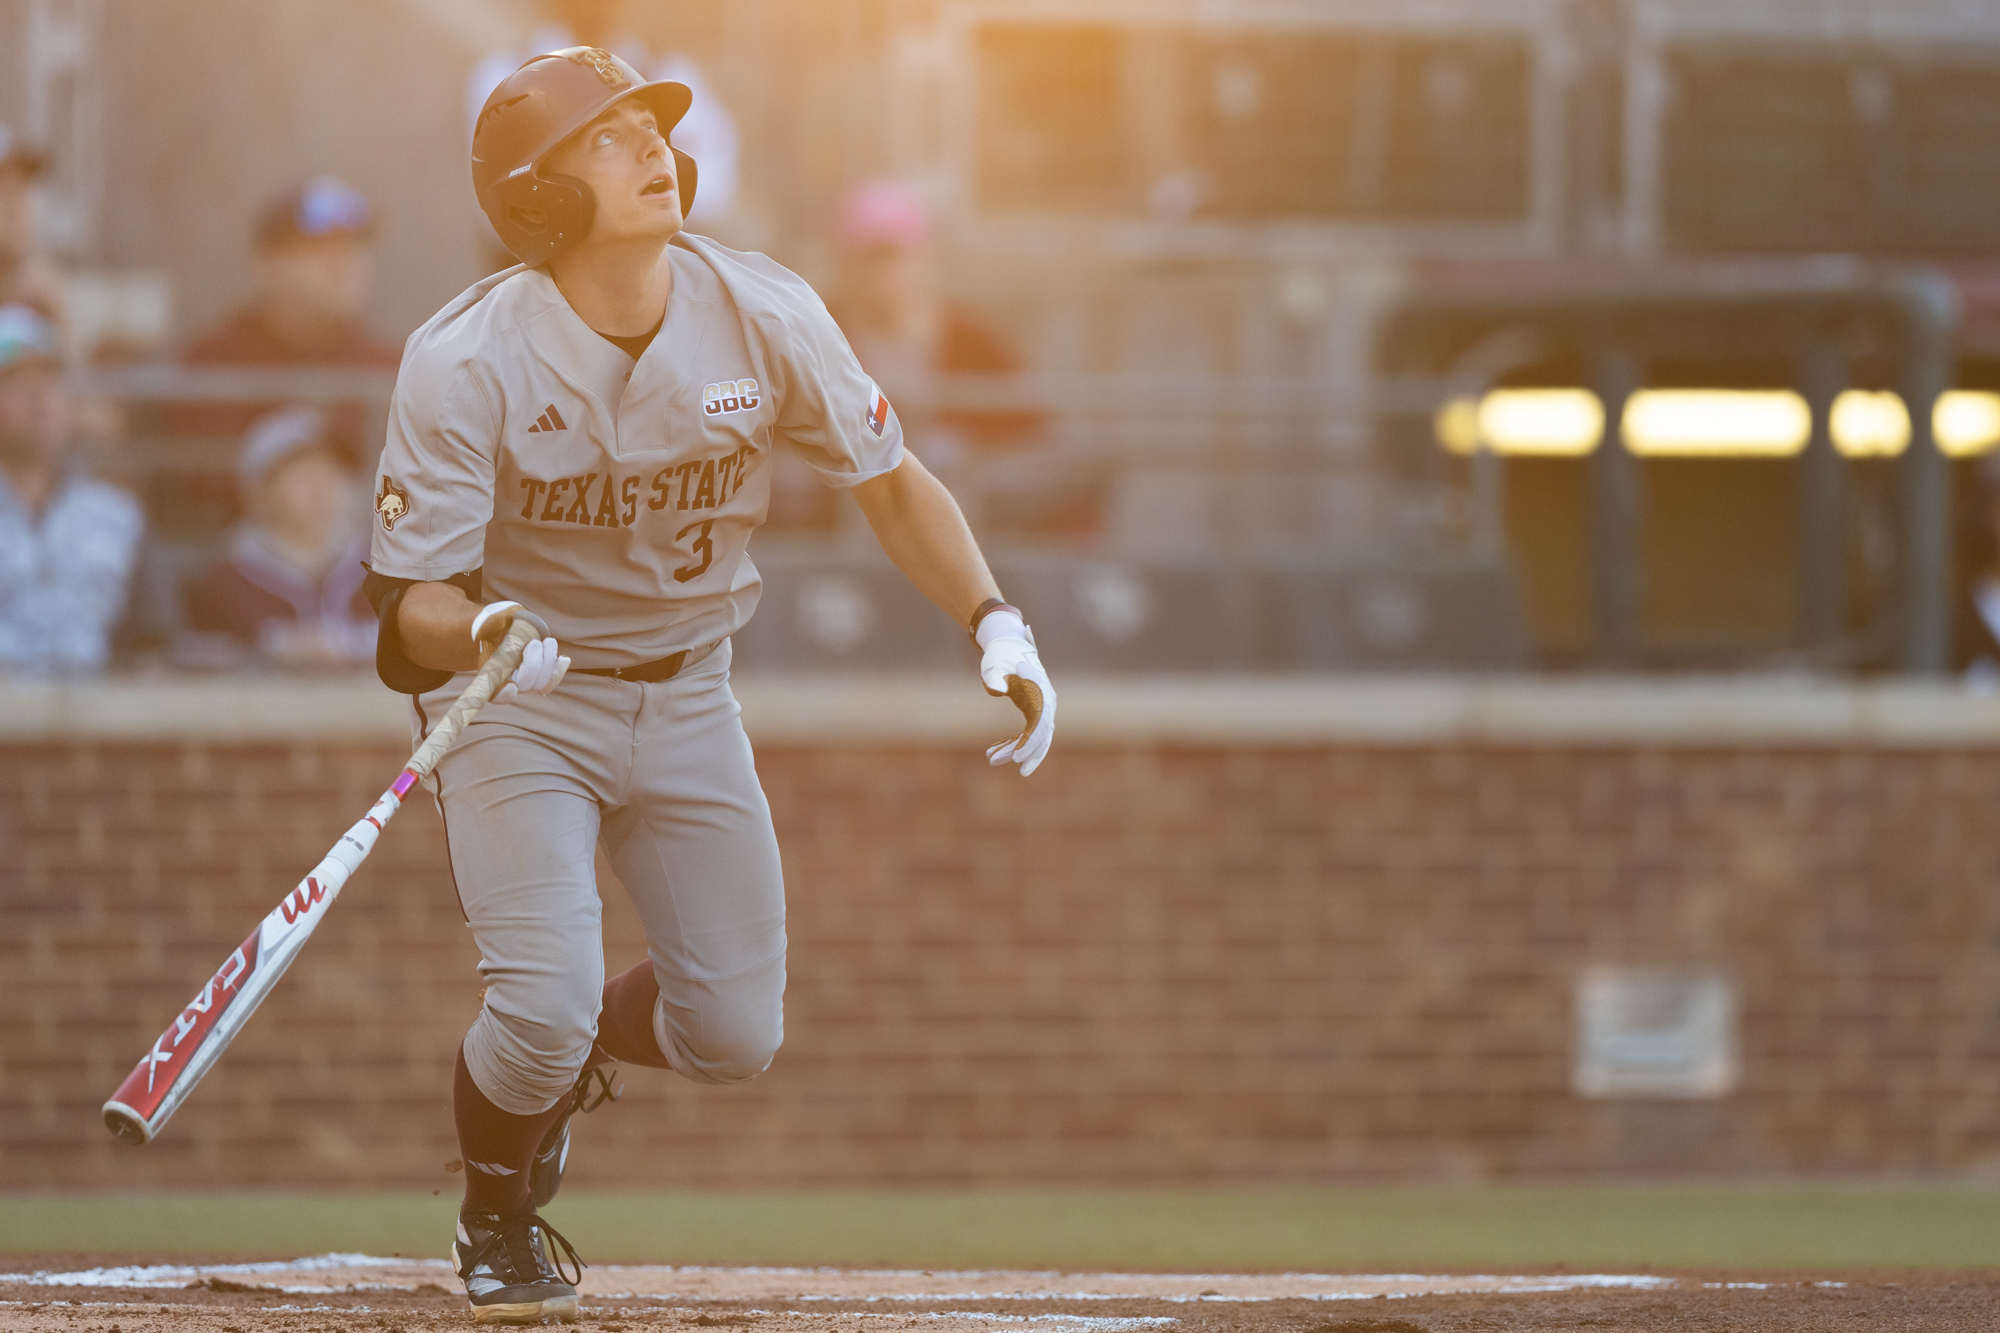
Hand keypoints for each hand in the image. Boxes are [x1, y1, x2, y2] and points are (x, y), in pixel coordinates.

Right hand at [470, 601, 570, 702]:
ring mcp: (525, 683)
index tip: (512, 686)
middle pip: (524, 685)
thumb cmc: (495, 630)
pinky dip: (559, 670)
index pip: (495, 694)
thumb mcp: (488, 627)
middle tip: (534, 643)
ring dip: (548, 662)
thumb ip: (486, 627)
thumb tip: (486, 625)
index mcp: (490, 675)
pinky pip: (551, 681)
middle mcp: (507, 684)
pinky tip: (564, 659)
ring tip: (548, 642)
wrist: (507, 631)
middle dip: (533, 664)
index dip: (504, 695)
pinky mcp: (539, 678)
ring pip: (540, 683)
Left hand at [976, 608, 1055, 775]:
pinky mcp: (1032, 711)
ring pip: (1034, 737)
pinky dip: (1012, 743)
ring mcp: (1041, 707)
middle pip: (1043, 735)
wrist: (1007, 644)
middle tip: (1016, 770)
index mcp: (1041, 691)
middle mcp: (1046, 701)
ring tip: (991, 759)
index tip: (1016, 757)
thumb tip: (998, 690)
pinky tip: (992, 750)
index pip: (1041, 723)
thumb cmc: (1000, 654)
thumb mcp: (994, 664)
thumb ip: (994, 676)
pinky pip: (1026, 733)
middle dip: (1029, 754)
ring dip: (1015, 750)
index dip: (1031, 742)